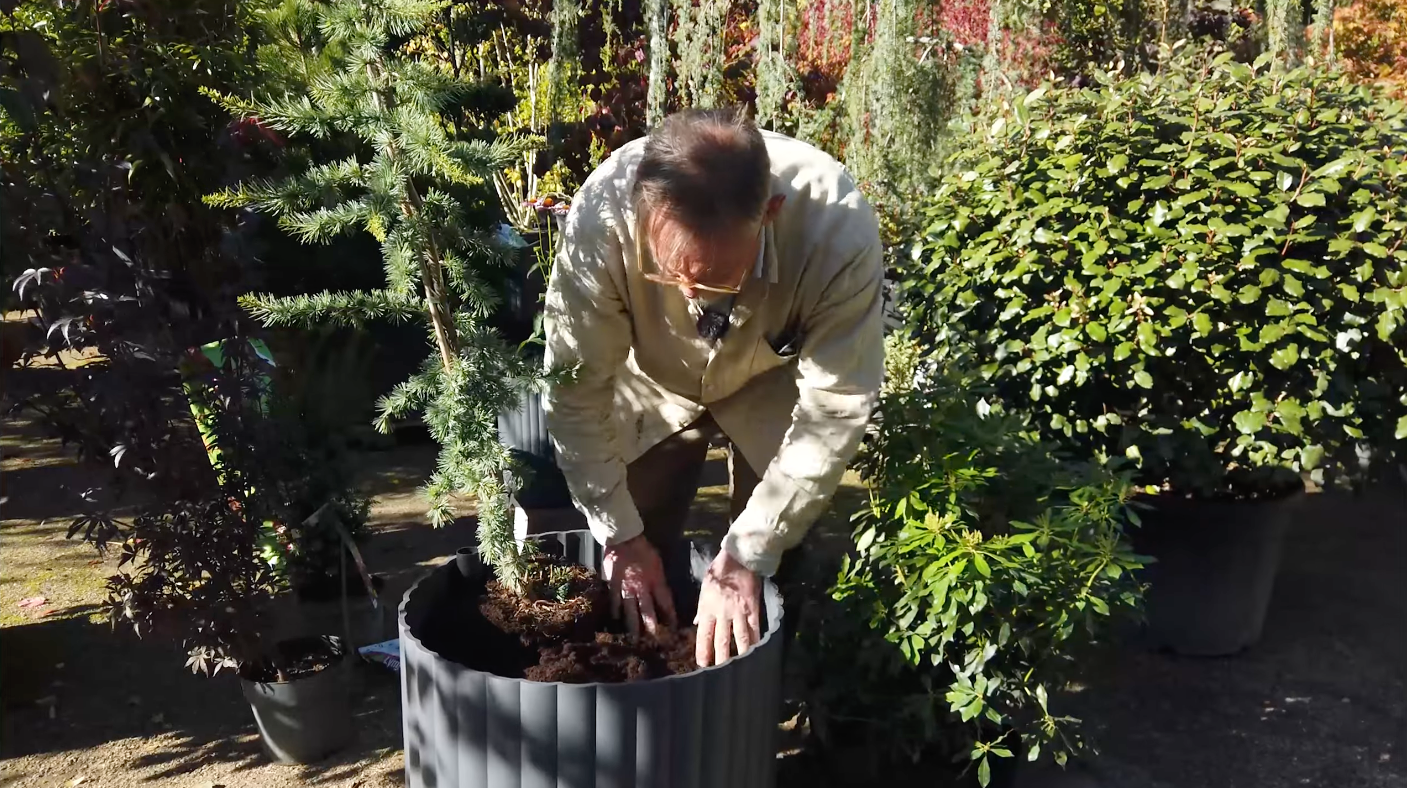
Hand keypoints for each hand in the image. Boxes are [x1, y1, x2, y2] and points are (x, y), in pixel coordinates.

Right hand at [602, 535, 676, 637]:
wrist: (624, 539)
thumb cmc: (644, 549)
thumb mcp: (658, 563)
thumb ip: (659, 580)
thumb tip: (662, 592)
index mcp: (655, 581)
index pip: (665, 602)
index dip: (670, 616)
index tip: (673, 627)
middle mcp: (642, 588)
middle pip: (648, 611)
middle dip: (652, 627)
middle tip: (655, 640)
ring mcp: (626, 588)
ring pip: (631, 611)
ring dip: (634, 625)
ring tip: (635, 638)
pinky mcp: (613, 585)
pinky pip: (615, 601)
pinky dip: (616, 610)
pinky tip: (616, 619)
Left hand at [694, 548, 760, 666]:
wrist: (739, 558)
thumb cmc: (719, 571)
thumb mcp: (704, 588)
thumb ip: (702, 608)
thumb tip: (698, 623)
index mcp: (708, 608)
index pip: (704, 635)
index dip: (703, 651)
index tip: (702, 665)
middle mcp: (722, 613)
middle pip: (721, 640)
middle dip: (720, 659)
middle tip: (719, 675)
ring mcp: (739, 612)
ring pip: (738, 638)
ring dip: (739, 655)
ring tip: (740, 669)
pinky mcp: (753, 609)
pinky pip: (754, 628)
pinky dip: (755, 641)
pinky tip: (757, 652)